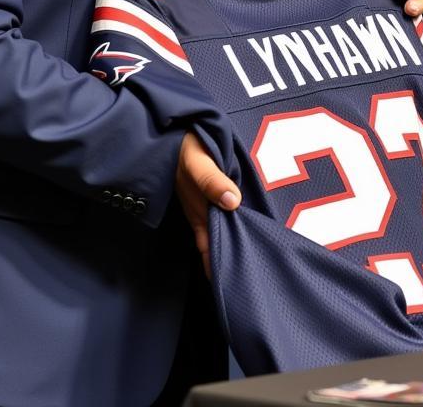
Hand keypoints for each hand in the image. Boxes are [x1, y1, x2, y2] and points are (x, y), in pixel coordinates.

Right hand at [175, 132, 240, 277]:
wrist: (173, 132)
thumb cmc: (184, 147)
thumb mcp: (197, 161)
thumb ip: (212, 180)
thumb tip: (233, 202)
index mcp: (198, 214)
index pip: (209, 252)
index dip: (219, 270)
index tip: (234, 290)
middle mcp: (201, 216)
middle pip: (215, 248)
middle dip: (229, 265)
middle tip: (249, 286)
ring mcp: (203, 208)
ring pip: (217, 236)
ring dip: (229, 248)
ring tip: (250, 268)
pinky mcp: (208, 197)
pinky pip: (219, 219)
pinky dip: (230, 229)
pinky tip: (242, 235)